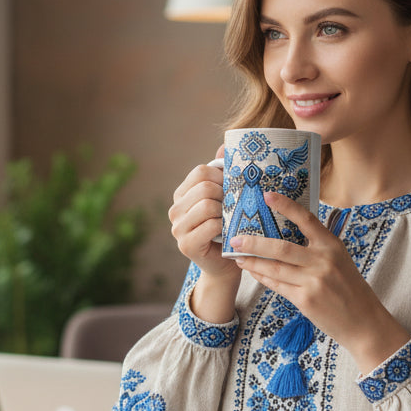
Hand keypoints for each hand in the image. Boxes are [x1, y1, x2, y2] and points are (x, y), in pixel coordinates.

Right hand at [169, 147, 239, 321]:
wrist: (225, 264)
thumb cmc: (228, 228)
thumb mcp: (226, 199)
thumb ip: (223, 174)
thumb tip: (225, 147)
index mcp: (182, 194)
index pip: (201, 171)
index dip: (222, 177)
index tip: (233, 189)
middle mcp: (175, 209)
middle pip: (204, 187)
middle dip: (225, 195)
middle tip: (235, 208)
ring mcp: (177, 228)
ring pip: (207, 205)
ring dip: (226, 212)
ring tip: (232, 220)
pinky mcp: (186, 244)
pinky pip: (210, 225)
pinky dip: (224, 227)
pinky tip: (229, 232)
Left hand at [231, 192, 410, 373]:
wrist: (363, 321)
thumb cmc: (350, 288)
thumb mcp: (340, 260)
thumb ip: (317, 248)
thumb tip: (287, 235)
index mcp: (332, 245)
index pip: (306, 219)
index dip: (285, 206)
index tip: (267, 195)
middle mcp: (323, 261)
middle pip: (281, 247)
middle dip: (254, 243)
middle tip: (235, 238)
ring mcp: (313, 281)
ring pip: (274, 268)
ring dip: (253, 262)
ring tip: (238, 256)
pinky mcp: (305, 300)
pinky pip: (277, 285)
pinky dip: (262, 277)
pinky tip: (253, 272)